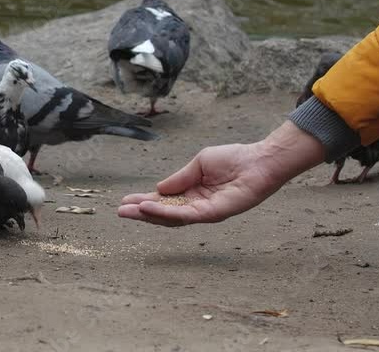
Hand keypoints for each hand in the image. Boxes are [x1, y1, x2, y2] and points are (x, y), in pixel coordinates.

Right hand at [118, 121, 325, 225]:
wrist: (258, 161)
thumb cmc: (234, 159)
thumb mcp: (199, 164)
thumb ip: (180, 178)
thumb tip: (158, 189)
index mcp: (192, 192)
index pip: (164, 200)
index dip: (144, 201)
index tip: (126, 201)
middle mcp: (196, 205)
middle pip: (164, 213)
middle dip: (141, 213)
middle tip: (120, 212)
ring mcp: (204, 211)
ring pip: (171, 218)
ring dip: (149, 216)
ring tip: (129, 212)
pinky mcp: (213, 214)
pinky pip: (185, 216)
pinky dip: (165, 213)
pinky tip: (149, 208)